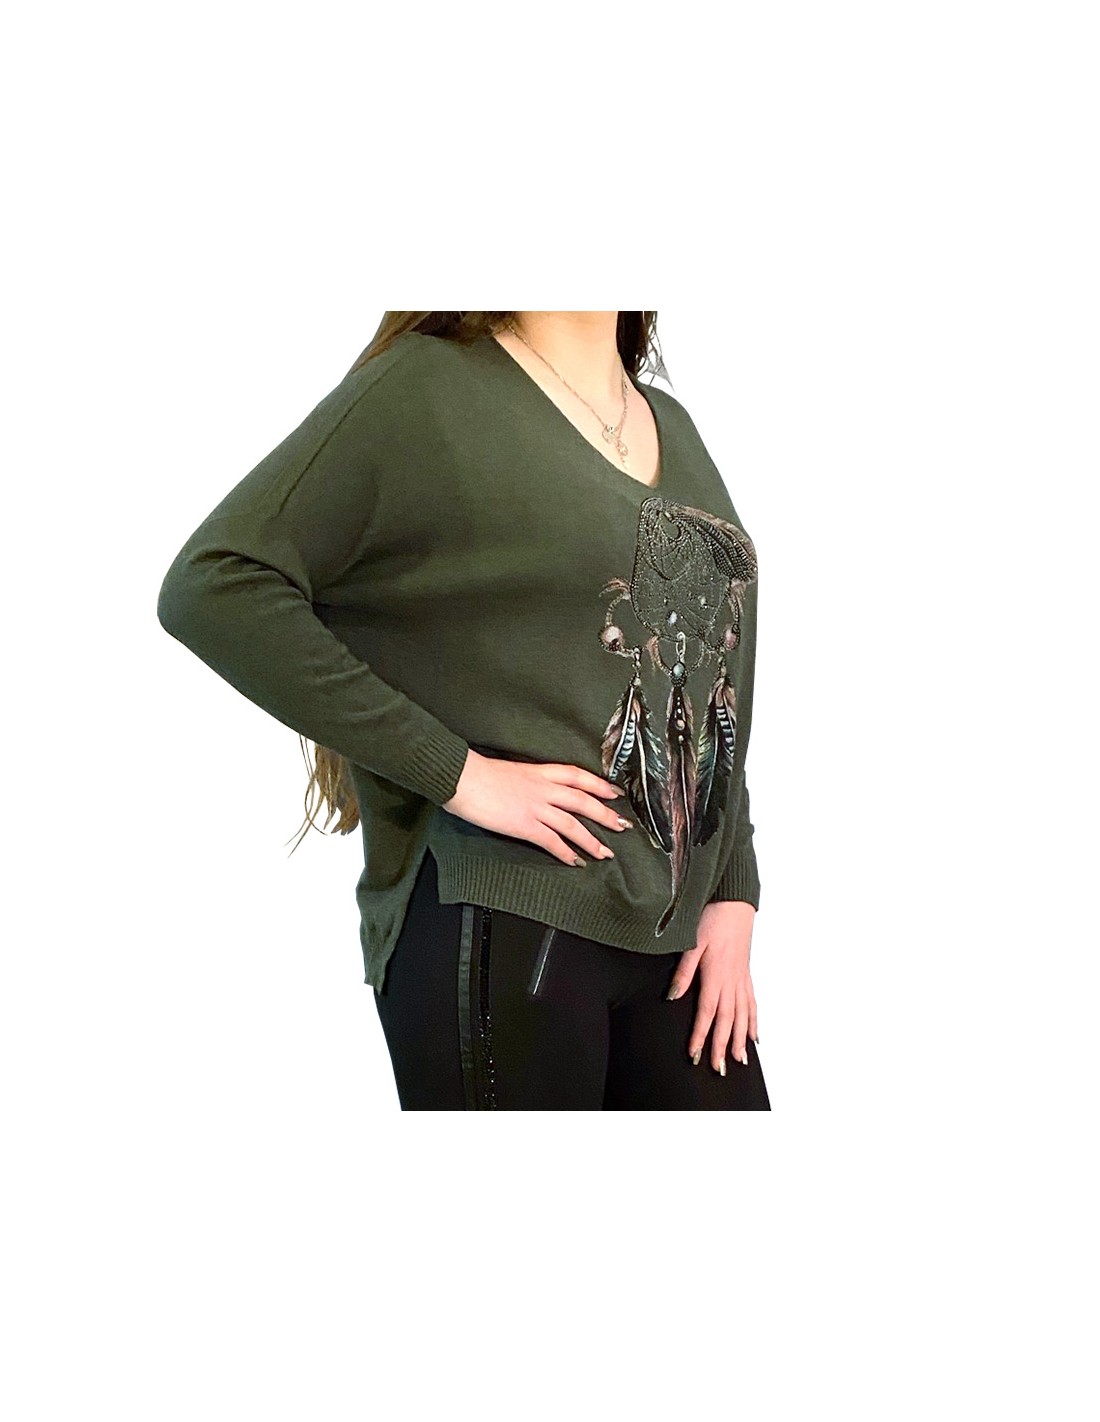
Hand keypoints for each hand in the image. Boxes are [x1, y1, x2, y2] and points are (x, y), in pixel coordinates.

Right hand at [442, 749, 633, 865]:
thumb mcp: (510, 771)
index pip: (578, 776)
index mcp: (539, 772)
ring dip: (591, 840)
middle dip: (605, 814)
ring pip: (573, 824)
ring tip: (605, 852)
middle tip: (622, 826)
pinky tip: (575, 861)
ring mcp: (535, 807)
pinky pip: (551, 841)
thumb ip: (526, 781)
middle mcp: (543, 788)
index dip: (599, 784)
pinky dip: (565, 852)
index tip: (614, 792)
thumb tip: (530, 790)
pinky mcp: (524, 824)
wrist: (462, 777)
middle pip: (583, 801)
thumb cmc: (479, 774)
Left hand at [666, 900, 758, 1072]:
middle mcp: (731, 981)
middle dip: (722, 1046)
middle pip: (727, 1021)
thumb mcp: (692, 944)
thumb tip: (673, 997)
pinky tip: (754, 1037)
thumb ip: (683, 972)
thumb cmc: (712, 920)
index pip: (707, 1013)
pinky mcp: (746, 975)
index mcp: (716, 975)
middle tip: (718, 1069)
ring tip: (739, 1061)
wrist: (734, 904)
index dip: (701, 1035)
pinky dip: (753, 1022)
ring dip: (740, 1040)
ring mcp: (741, 980)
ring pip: (742, 1016)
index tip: (695, 1054)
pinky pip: (752, 1004)